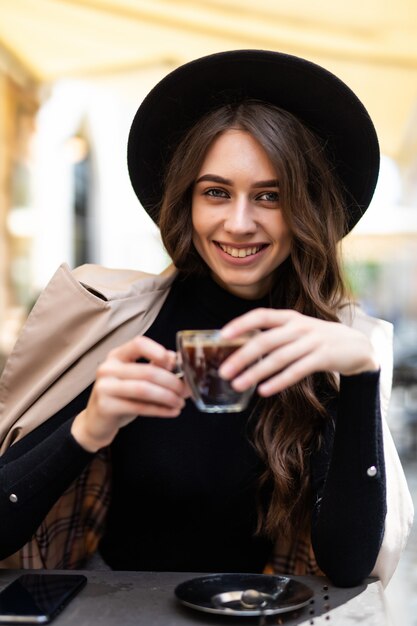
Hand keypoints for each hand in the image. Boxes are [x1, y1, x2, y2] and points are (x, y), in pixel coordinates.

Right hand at [71, 336, 188, 451]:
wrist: (96, 421)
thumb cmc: (120, 396)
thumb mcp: (136, 378)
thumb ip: (155, 367)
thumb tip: (178, 360)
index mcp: (117, 355)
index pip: (139, 344)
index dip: (158, 351)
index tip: (174, 363)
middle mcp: (108, 368)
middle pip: (147, 371)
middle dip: (172, 382)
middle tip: (186, 390)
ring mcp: (104, 387)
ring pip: (144, 389)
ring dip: (168, 397)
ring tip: (180, 403)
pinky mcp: (106, 406)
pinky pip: (140, 407)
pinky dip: (160, 410)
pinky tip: (172, 411)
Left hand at [219, 308, 379, 396]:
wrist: (357, 345)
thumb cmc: (318, 339)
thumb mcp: (297, 330)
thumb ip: (274, 335)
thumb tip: (241, 348)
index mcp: (289, 317)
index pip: (261, 315)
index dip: (241, 324)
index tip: (222, 336)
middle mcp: (299, 326)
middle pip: (265, 341)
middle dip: (241, 356)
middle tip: (223, 371)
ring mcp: (312, 341)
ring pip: (278, 358)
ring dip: (256, 373)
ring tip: (238, 385)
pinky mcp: (323, 358)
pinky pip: (296, 371)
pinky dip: (279, 381)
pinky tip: (264, 390)